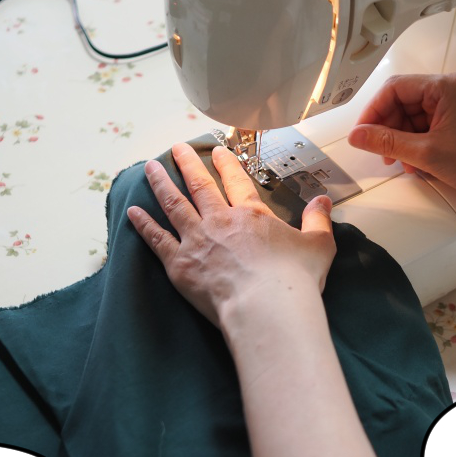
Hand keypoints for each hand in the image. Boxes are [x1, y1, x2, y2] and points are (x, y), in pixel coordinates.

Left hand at [127, 143, 335, 327]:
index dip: (227, 165)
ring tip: (149, 168)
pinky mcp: (180, 264)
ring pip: (173, 205)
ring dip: (160, 184)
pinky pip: (157, 239)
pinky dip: (144, 225)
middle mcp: (220, 221)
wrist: (267, 307)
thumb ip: (318, 221)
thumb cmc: (294, 280)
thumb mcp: (318, 246)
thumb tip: (323, 201)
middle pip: (199, 186)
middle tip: (176, 149)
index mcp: (252, 216)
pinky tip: (132, 212)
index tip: (216, 151)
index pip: (237, 182)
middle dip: (187, 164)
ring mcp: (197, 241)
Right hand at [347, 73, 455, 215]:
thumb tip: (359, 135)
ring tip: (403, 163)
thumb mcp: (426, 153)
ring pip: (413, 119)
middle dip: (388, 129)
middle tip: (381, 152)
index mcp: (446, 86)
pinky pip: (427, 130)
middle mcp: (452, 92)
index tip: (363, 134)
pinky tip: (417, 165)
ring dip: (402, 142)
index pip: (395, 88)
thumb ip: (386, 142)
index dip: (374, 112)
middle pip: (403, 103)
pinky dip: (416, 147)